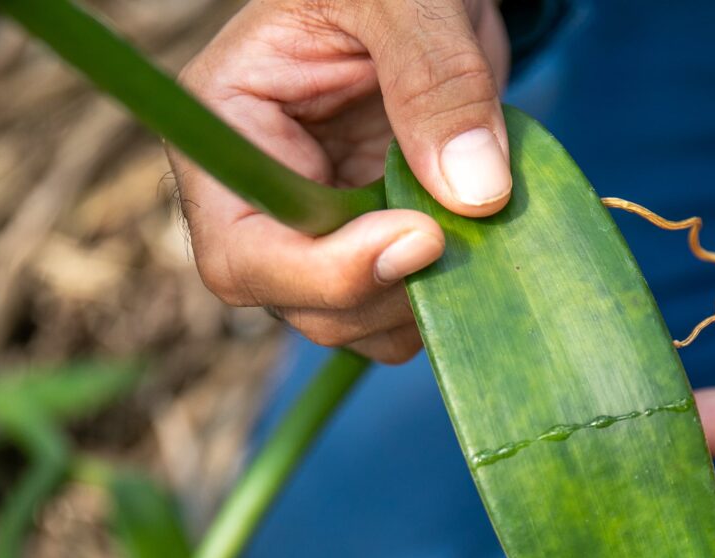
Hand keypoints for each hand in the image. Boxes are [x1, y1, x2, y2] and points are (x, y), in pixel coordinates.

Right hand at [171, 0, 510, 361]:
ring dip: (423, 303)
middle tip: (466, 237)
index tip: (422, 238)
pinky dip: (451, 295)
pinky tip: (487, 240)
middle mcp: (260, 195)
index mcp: (227, 127)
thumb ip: (434, 79)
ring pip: (355, 321)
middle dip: (384, 292)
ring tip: (483, 225)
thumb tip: (474, 193)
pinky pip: (403, 303)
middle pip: (297, 305)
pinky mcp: (375, 238)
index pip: (241, 252)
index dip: (323, 274)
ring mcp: (318, 225)